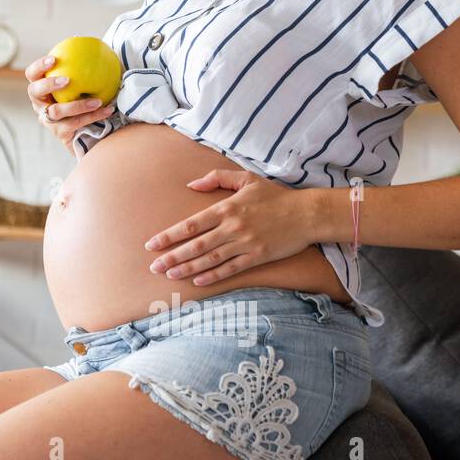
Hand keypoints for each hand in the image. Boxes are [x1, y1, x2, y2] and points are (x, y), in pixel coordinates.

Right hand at [25, 53, 116, 155]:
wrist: (88, 130)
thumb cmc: (83, 99)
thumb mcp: (81, 82)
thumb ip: (80, 66)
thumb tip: (87, 41)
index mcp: (41, 89)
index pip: (32, 75)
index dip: (39, 66)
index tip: (54, 59)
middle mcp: (40, 105)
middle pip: (35, 92)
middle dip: (48, 84)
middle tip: (67, 80)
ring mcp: (48, 121)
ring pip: (57, 111)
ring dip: (77, 105)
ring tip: (97, 100)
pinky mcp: (59, 134)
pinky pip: (74, 124)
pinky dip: (92, 116)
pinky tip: (107, 110)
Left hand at [142, 168, 314, 284]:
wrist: (308, 213)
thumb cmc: (276, 195)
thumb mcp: (246, 178)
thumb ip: (217, 178)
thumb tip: (191, 185)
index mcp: (227, 208)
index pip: (191, 224)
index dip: (169, 236)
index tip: (152, 244)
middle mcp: (233, 227)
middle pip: (196, 245)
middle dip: (172, 256)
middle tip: (153, 266)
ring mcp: (245, 244)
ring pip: (210, 259)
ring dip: (187, 268)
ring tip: (169, 275)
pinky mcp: (257, 257)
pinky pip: (231, 269)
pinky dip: (213, 276)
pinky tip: (197, 281)